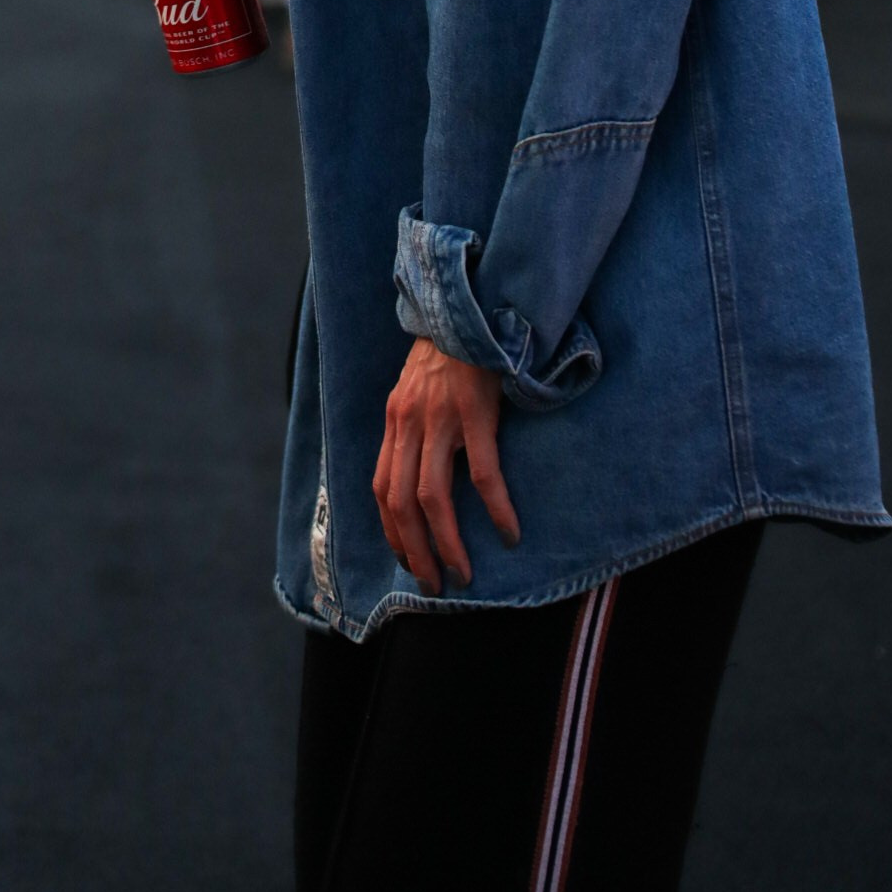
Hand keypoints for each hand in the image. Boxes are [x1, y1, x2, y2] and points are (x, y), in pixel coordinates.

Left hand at [372, 335, 520, 591]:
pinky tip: (509, 532)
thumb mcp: (417, 389)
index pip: (382, 487)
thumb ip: (414, 426)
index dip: (391, 530)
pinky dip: (494, 508)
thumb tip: (419, 471)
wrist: (469, 306)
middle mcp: (409, 422)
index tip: (407, 560)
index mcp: (395, 420)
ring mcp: (440, 418)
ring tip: (463, 573)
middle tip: (434, 585)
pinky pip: (482, 474)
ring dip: (446, 543)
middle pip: (400, 502)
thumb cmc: (449, 353)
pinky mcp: (475, 413)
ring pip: (433, 498)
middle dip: (415, 550)